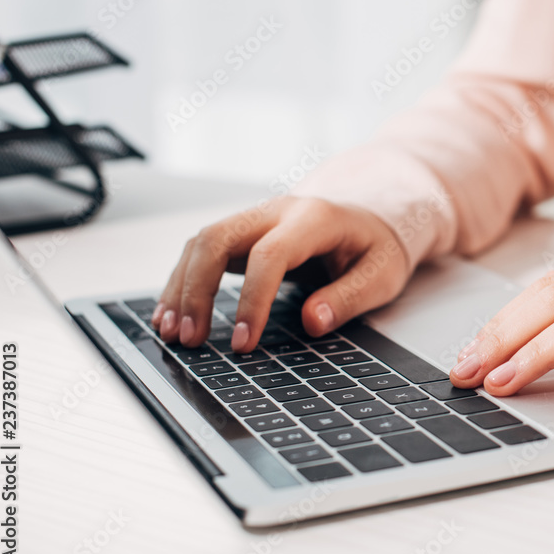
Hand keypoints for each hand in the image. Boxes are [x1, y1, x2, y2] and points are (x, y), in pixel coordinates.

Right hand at [151, 196, 408, 351]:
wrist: (372, 220)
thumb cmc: (377, 248)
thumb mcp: (381, 276)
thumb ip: (349, 298)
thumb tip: (313, 320)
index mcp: (315, 218)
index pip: (270, 254)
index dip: (252, 300)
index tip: (243, 342)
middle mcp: (277, 211)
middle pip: (218, 239)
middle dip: (197, 291)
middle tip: (192, 339)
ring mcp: (256, 218)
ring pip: (201, 243)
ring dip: (181, 288)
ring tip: (173, 333)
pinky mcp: (243, 234)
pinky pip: (202, 251)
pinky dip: (183, 282)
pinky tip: (173, 314)